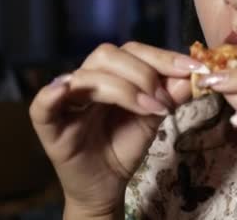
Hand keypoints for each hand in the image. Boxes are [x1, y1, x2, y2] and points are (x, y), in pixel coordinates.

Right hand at [29, 42, 201, 216]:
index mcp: (111, 73)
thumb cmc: (125, 146)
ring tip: (150, 110)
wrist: (107, 184)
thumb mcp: (153, 118)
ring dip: (123, 89)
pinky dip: (52, 94)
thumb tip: (193, 74)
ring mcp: (66, 100)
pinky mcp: (48, 124)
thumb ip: (170, 95)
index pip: (133, 51)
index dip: (163, 57)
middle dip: (144, 74)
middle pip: (108, 55)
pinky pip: (42, 104)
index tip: (194, 69)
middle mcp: (87, 79)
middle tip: (165, 101)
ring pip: (87, 76)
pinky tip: (67, 89)